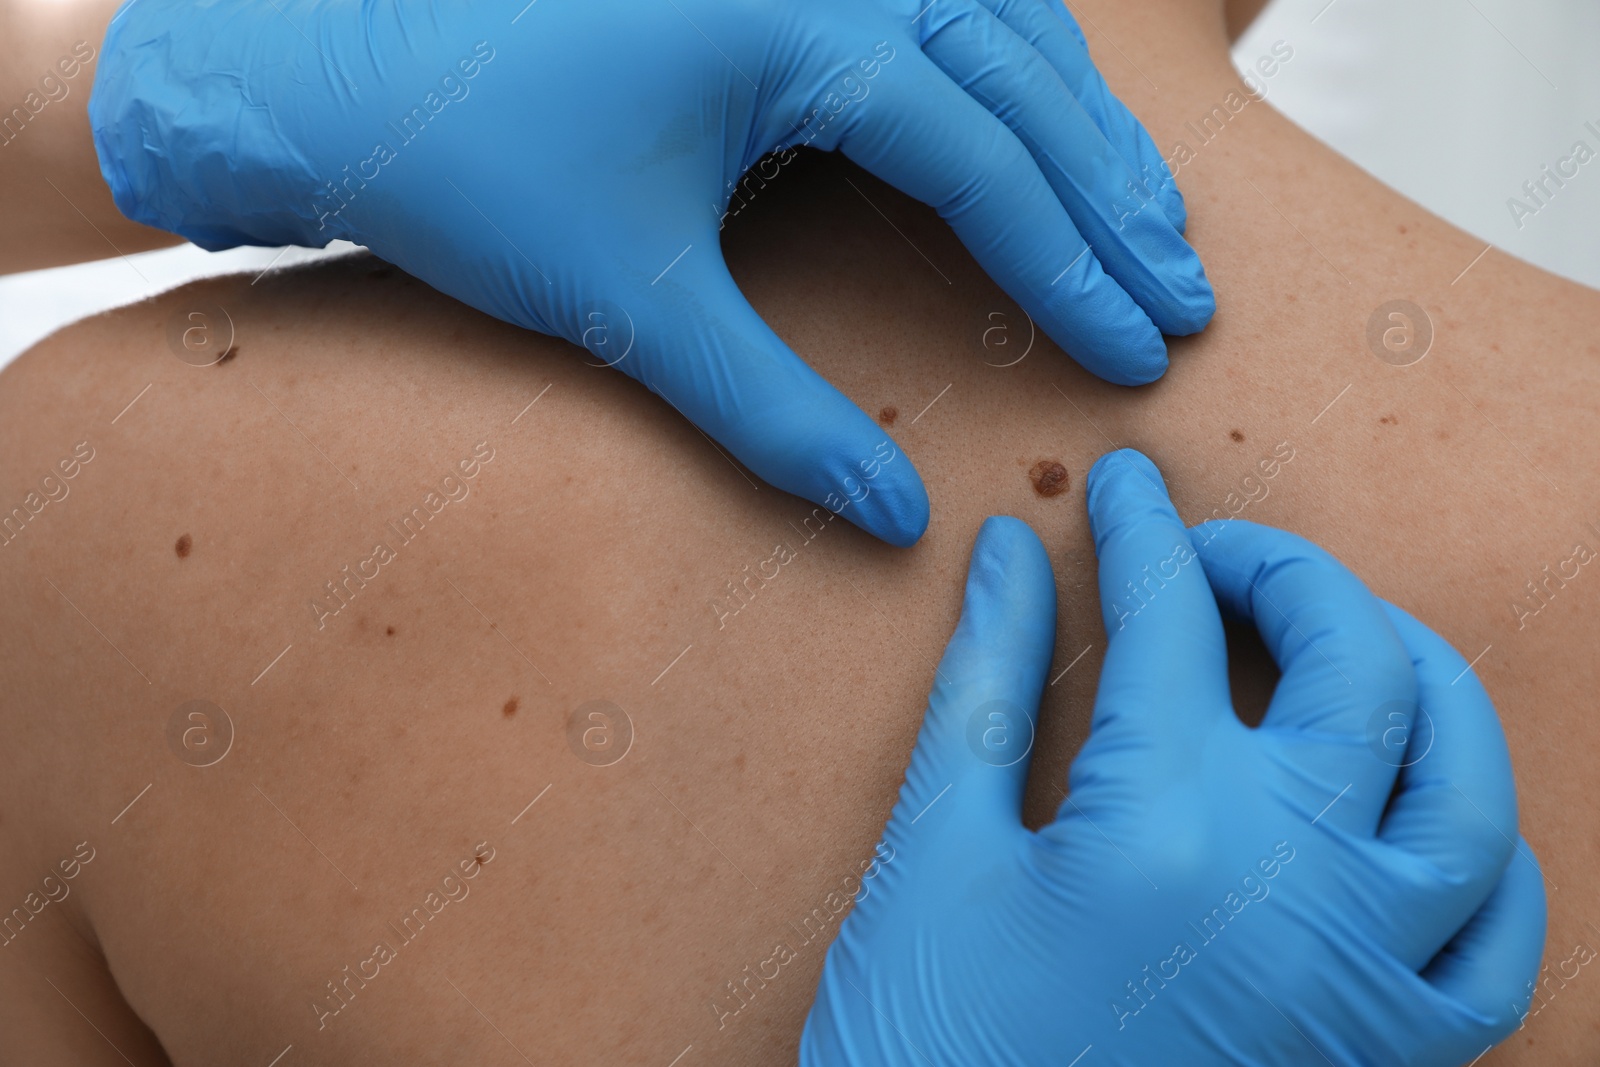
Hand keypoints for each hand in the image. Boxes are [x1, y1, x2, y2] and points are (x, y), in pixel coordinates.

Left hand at [90, 0, 1212, 546]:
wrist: (328, 73)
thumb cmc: (467, 174)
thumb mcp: (632, 306)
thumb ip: (774, 413)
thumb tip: (893, 519)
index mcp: (792, 21)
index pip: (982, 155)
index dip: (1071, 263)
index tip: (1140, 345)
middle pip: (1020, 72)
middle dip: (1111, 190)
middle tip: (1184, 290)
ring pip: (995, 13)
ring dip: (1077, 117)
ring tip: (1149, 213)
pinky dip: (1005, 61)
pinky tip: (1042, 117)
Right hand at [803, 449, 1542, 1064]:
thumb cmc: (928, 1044)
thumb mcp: (933, 853)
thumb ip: (987, 686)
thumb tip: (1013, 555)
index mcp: (1164, 825)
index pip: (1171, 620)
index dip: (1142, 532)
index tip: (1125, 488)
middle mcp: (1298, 888)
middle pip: (1356, 667)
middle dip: (1289, 575)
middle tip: (1216, 559)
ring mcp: (1363, 980)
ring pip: (1468, 787)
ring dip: (1418, 683)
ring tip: (1340, 648)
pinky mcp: (1386, 1058)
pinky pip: (1498, 943)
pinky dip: (1481, 852)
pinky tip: (1410, 814)